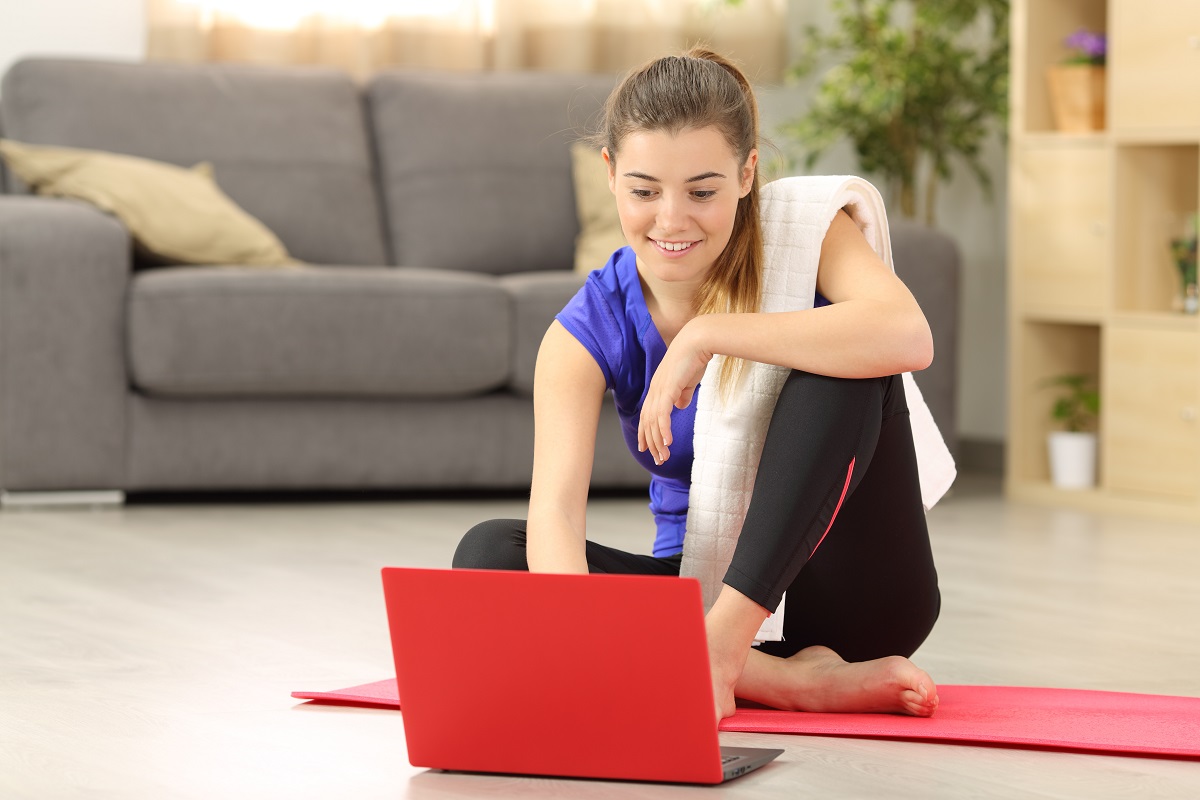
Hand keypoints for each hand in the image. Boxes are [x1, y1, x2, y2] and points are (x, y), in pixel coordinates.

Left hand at [638, 320, 711, 464]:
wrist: (698, 341)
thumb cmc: (695, 358)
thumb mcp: (688, 381)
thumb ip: (683, 394)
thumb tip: (681, 405)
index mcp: (658, 388)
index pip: (646, 415)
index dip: (645, 432)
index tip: (646, 448)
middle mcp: (655, 390)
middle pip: (647, 422)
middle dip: (651, 443)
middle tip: (658, 459)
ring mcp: (659, 390)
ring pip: (654, 422)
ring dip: (658, 442)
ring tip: (664, 456)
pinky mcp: (668, 389)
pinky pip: (663, 415)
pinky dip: (663, 430)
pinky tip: (667, 442)